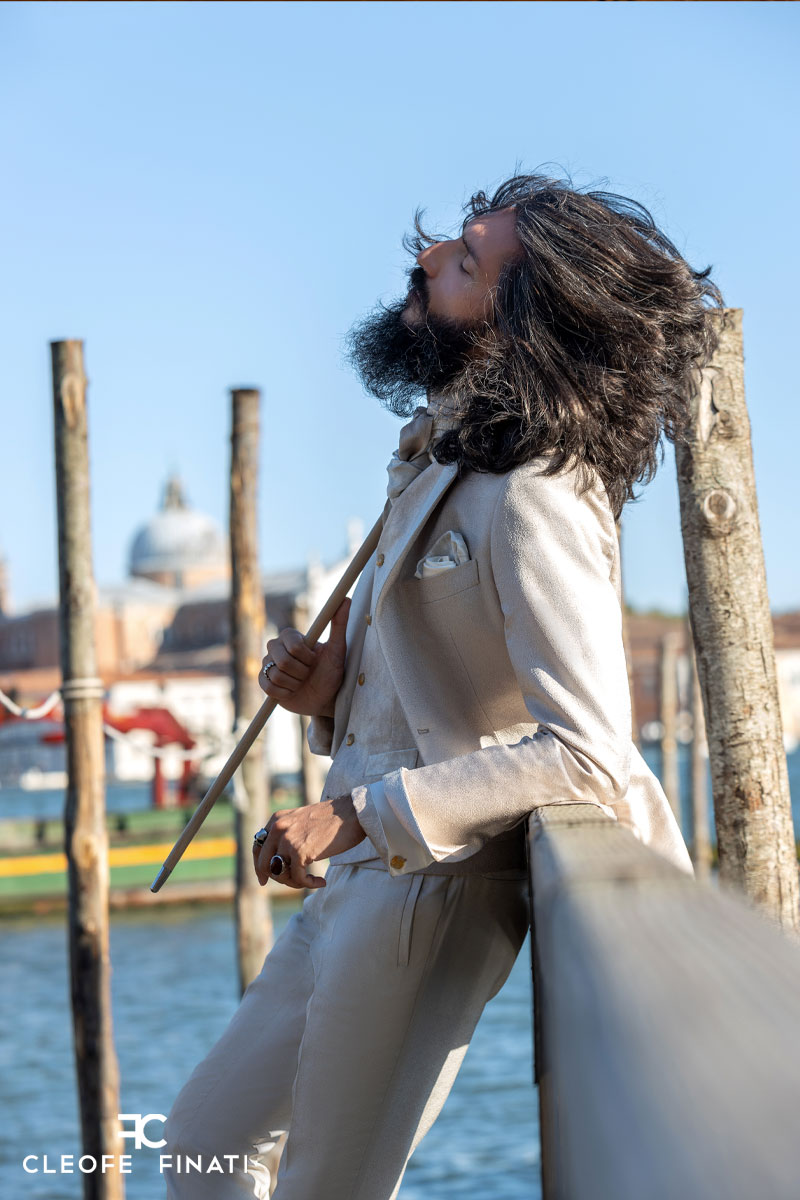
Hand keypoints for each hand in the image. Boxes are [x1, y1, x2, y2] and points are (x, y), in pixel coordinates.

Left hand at [252, 794, 365, 889]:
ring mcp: (287, 838)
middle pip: (263, 863)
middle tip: (294, 883)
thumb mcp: (302, 821)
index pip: (257, 847)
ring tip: (310, 881)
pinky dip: (309, 884)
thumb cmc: (334, 820)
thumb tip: (279, 861)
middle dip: (278, 878)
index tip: (264, 880)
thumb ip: (288, 834)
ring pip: (279, 873)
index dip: (259, 866)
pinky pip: (297, 877)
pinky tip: (321, 881)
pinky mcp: (300, 850)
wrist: (353, 812)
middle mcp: (278, 827)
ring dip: (294, 882)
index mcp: (277, 819)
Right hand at [259, 597, 349, 716]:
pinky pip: (269, 687)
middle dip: (301, 672)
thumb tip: (345, 599)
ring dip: (295, 684)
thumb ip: (339, 624)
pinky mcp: (263, 681)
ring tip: (301, 683)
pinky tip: (292, 691)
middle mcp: (276, 647)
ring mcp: (267, 664)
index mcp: (291, 636)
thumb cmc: (331, 672)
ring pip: (276, 675)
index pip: (293, 644)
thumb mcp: (337, 649)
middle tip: (308, 673)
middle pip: (282, 661)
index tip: (314, 660)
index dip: (306, 657)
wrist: (323, 699)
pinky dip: (285, 693)